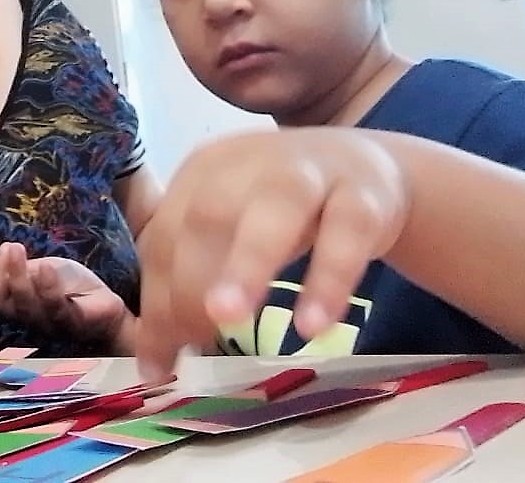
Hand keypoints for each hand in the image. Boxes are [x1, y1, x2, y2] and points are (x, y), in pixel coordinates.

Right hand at [0, 242, 134, 352]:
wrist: (106, 307)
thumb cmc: (69, 287)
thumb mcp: (39, 268)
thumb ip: (16, 267)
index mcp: (13, 302)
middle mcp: (26, 316)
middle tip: (9, 247)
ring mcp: (48, 323)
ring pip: (25, 307)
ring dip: (18, 276)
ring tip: (18, 248)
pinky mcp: (73, 323)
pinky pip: (57, 308)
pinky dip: (48, 287)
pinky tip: (46, 268)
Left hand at [136, 128, 410, 378]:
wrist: (369, 168)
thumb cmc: (282, 208)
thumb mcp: (231, 229)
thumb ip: (190, 280)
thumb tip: (155, 362)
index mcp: (203, 170)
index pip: (166, 232)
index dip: (158, 295)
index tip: (159, 358)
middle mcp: (251, 163)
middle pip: (208, 215)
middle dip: (190, 281)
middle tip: (191, 342)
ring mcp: (311, 174)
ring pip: (275, 210)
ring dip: (245, 264)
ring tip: (227, 318)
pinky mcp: (364, 197)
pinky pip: (346, 236)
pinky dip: (327, 280)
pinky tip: (311, 327)